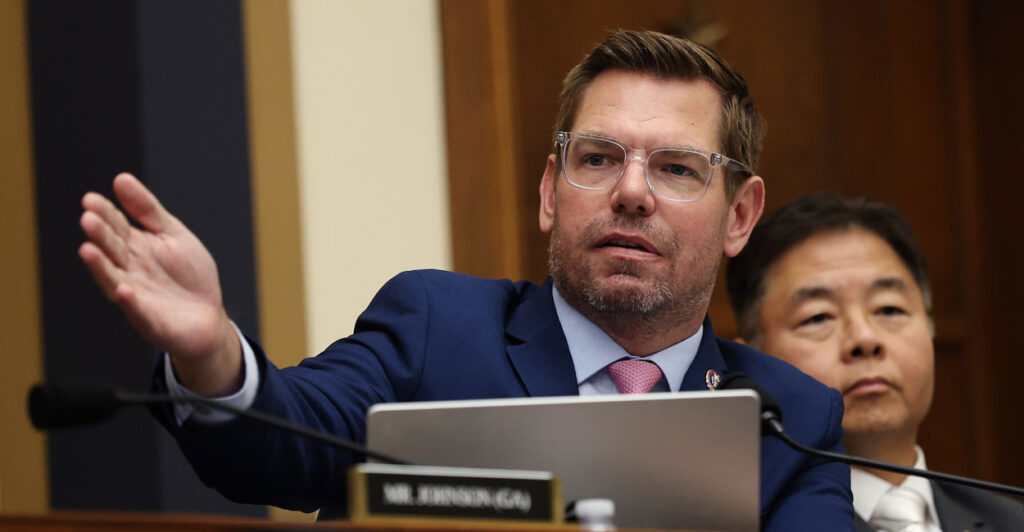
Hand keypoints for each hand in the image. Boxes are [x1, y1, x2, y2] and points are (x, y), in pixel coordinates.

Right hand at [79, 173, 241, 394]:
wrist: (208, 318)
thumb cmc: (190, 275)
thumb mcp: (173, 234)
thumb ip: (148, 210)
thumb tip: (120, 178)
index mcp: (136, 247)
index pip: (116, 226)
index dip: (105, 213)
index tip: (90, 199)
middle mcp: (130, 269)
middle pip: (112, 249)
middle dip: (100, 235)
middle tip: (88, 219)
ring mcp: (136, 295)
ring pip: (113, 279)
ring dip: (100, 266)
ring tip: (88, 250)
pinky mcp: (148, 319)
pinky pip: (137, 310)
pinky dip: (129, 301)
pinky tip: (123, 289)